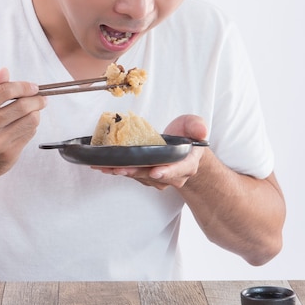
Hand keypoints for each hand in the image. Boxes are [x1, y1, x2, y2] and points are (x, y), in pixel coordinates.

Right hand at [0, 68, 47, 178]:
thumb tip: (4, 71)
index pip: (4, 91)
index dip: (23, 86)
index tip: (32, 86)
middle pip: (22, 106)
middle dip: (36, 98)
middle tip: (41, 97)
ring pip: (31, 120)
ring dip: (36, 112)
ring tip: (33, 110)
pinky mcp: (8, 156)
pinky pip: (30, 134)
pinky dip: (32, 126)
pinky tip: (24, 124)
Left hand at [92, 114, 207, 189]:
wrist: (184, 151)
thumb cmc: (188, 137)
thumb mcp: (195, 126)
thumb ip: (197, 126)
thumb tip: (201, 131)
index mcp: (186, 163)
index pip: (178, 169)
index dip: (167, 171)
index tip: (156, 172)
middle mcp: (173, 175)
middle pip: (153, 175)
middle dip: (136, 172)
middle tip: (120, 169)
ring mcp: (158, 178)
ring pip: (140, 176)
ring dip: (123, 172)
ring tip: (106, 167)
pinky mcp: (145, 176)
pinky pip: (132, 174)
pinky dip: (117, 170)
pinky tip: (103, 166)